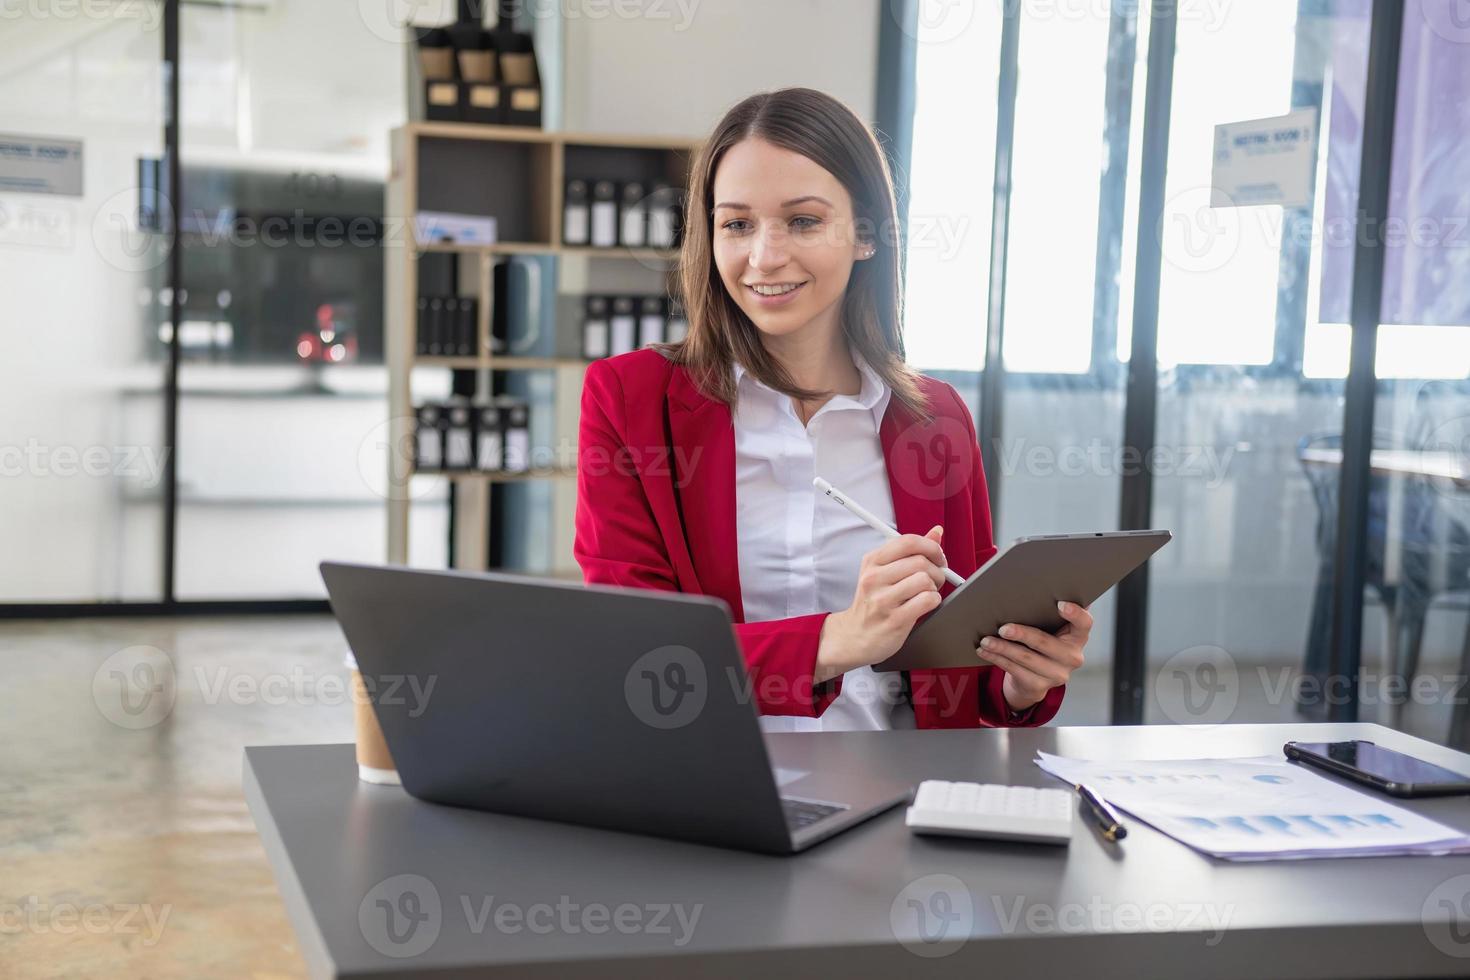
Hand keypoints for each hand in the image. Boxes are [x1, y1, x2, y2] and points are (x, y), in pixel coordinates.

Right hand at [815, 526, 948, 684]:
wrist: (855, 636)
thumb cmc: (873, 602)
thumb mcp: (884, 571)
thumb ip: (911, 551)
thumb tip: (936, 532)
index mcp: (872, 561)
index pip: (908, 542)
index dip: (931, 547)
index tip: (937, 556)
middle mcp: (874, 578)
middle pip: (920, 561)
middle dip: (937, 570)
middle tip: (935, 579)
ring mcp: (883, 600)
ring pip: (925, 580)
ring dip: (934, 587)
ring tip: (926, 593)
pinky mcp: (895, 619)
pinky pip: (927, 601)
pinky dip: (933, 601)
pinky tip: (925, 604)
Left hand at [976, 601, 1090, 711]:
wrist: (1036, 677)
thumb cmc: (1043, 640)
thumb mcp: (1050, 628)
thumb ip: (1047, 610)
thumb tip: (1028, 585)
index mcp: (1078, 636)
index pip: (1085, 623)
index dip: (1075, 613)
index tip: (1060, 603)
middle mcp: (1072, 657)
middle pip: (1045, 642)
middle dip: (1022, 634)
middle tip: (1003, 628)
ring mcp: (1057, 674)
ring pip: (1026, 658)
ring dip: (1002, 648)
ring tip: (986, 640)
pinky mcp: (1040, 686)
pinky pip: (1014, 670)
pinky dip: (997, 659)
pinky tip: (984, 651)